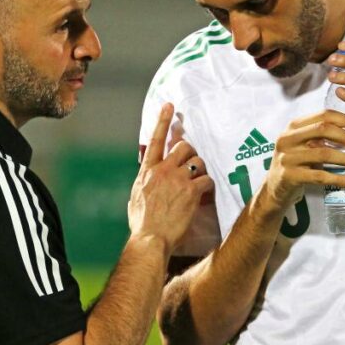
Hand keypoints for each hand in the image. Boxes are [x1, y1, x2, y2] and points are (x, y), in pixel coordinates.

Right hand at [129, 103, 212, 252]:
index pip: (155, 140)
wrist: (150, 239)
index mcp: (147, 171)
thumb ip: (145, 182)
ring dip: (201, 168)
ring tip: (199, 179)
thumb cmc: (142, 223)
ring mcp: (177, 179)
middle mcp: (162, 170)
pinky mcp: (191, 191)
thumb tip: (149, 178)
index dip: (162, 120)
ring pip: (197, 160)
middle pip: (183, 146)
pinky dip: (207, 185)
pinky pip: (206, 179)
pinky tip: (204, 194)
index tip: (169, 105)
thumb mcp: (136, 196)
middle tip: (193, 163)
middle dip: (191, 152)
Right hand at [262, 110, 344, 211]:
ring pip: (324, 153)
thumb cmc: (296, 164)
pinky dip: (338, 178)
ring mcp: (287, 157)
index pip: (323, 115)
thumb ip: (324, 137)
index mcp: (294, 126)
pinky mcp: (289, 176)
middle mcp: (288, 138)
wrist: (274, 189)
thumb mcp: (305, 145)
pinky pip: (319, 176)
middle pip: (323, 129)